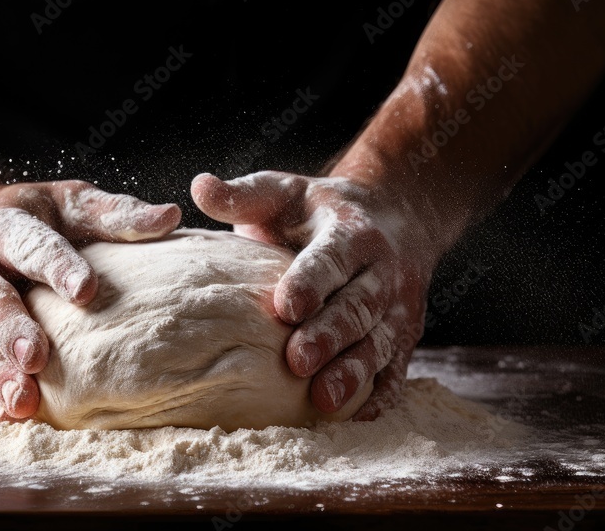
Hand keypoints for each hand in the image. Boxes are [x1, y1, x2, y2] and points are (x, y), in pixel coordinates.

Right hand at [0, 180, 180, 422]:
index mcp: (2, 225)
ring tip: (22, 400)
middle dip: (13, 330)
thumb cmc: (23, 218)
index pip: (29, 245)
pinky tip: (2, 413)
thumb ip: (113, 213)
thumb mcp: (64, 202)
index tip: (88, 290)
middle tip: (39, 356)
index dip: (57, 266)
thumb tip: (170, 218)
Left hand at [191, 171, 437, 419]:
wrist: (398, 214)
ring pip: (379, 342)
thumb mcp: (286, 191)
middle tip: (297, 361)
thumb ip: (244, 194)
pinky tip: (358, 417)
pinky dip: (381, 394)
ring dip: (353, 371)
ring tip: (323, 400)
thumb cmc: (320, 210)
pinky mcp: (404, 336)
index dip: (310, 282)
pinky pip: (397, 368)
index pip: (331, 259)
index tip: (284, 307)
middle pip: (357, 306)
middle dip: (329, 335)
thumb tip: (199, 186)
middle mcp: (382, 272)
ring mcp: (398, 308)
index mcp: (351, 233)